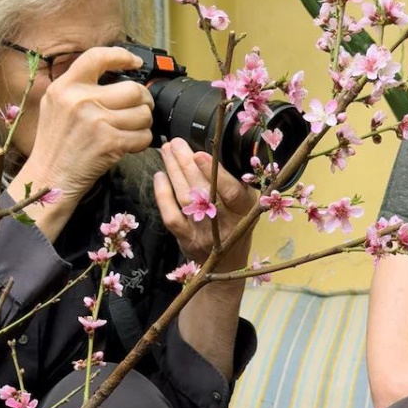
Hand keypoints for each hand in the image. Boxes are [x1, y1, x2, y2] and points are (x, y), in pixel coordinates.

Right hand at [26, 47, 153, 199]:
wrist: (49, 178)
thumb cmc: (55, 146)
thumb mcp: (54, 106)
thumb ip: (78, 88)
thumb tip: (114, 76)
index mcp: (64, 87)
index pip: (97, 57)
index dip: (122, 56)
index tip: (135, 62)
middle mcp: (80, 100)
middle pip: (133, 89)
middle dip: (143, 101)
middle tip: (140, 109)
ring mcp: (95, 121)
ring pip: (142, 113)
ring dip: (143, 123)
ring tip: (132, 129)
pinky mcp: (109, 142)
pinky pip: (143, 136)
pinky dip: (142, 141)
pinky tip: (130, 144)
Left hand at [152, 138, 257, 265]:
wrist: (227, 264)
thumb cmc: (237, 225)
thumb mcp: (247, 204)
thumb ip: (236, 184)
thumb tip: (213, 152)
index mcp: (245, 210)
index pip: (231, 192)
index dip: (214, 173)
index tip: (199, 153)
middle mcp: (225, 223)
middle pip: (203, 190)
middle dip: (186, 163)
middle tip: (176, 143)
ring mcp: (204, 233)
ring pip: (186, 198)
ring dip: (174, 171)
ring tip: (167, 151)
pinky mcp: (186, 239)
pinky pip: (171, 216)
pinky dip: (163, 195)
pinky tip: (160, 177)